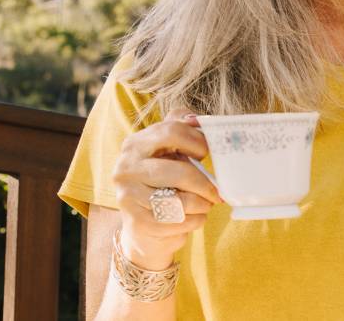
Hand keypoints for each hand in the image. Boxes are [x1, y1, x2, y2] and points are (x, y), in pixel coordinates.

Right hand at [110, 108, 221, 267]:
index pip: (172, 131)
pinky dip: (194, 221)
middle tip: (217, 191)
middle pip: (180, 172)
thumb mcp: (169, 151)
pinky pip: (178, 222)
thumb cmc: (164, 181)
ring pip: (180, 201)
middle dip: (205, 184)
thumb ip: (182, 130)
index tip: (208, 153)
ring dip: (201, 204)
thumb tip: (198, 119)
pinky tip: (193, 217)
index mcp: (135, 144)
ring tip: (205, 204)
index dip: (198, 141)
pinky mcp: (137, 222)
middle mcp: (126, 168)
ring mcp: (128, 196)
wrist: (144, 224)